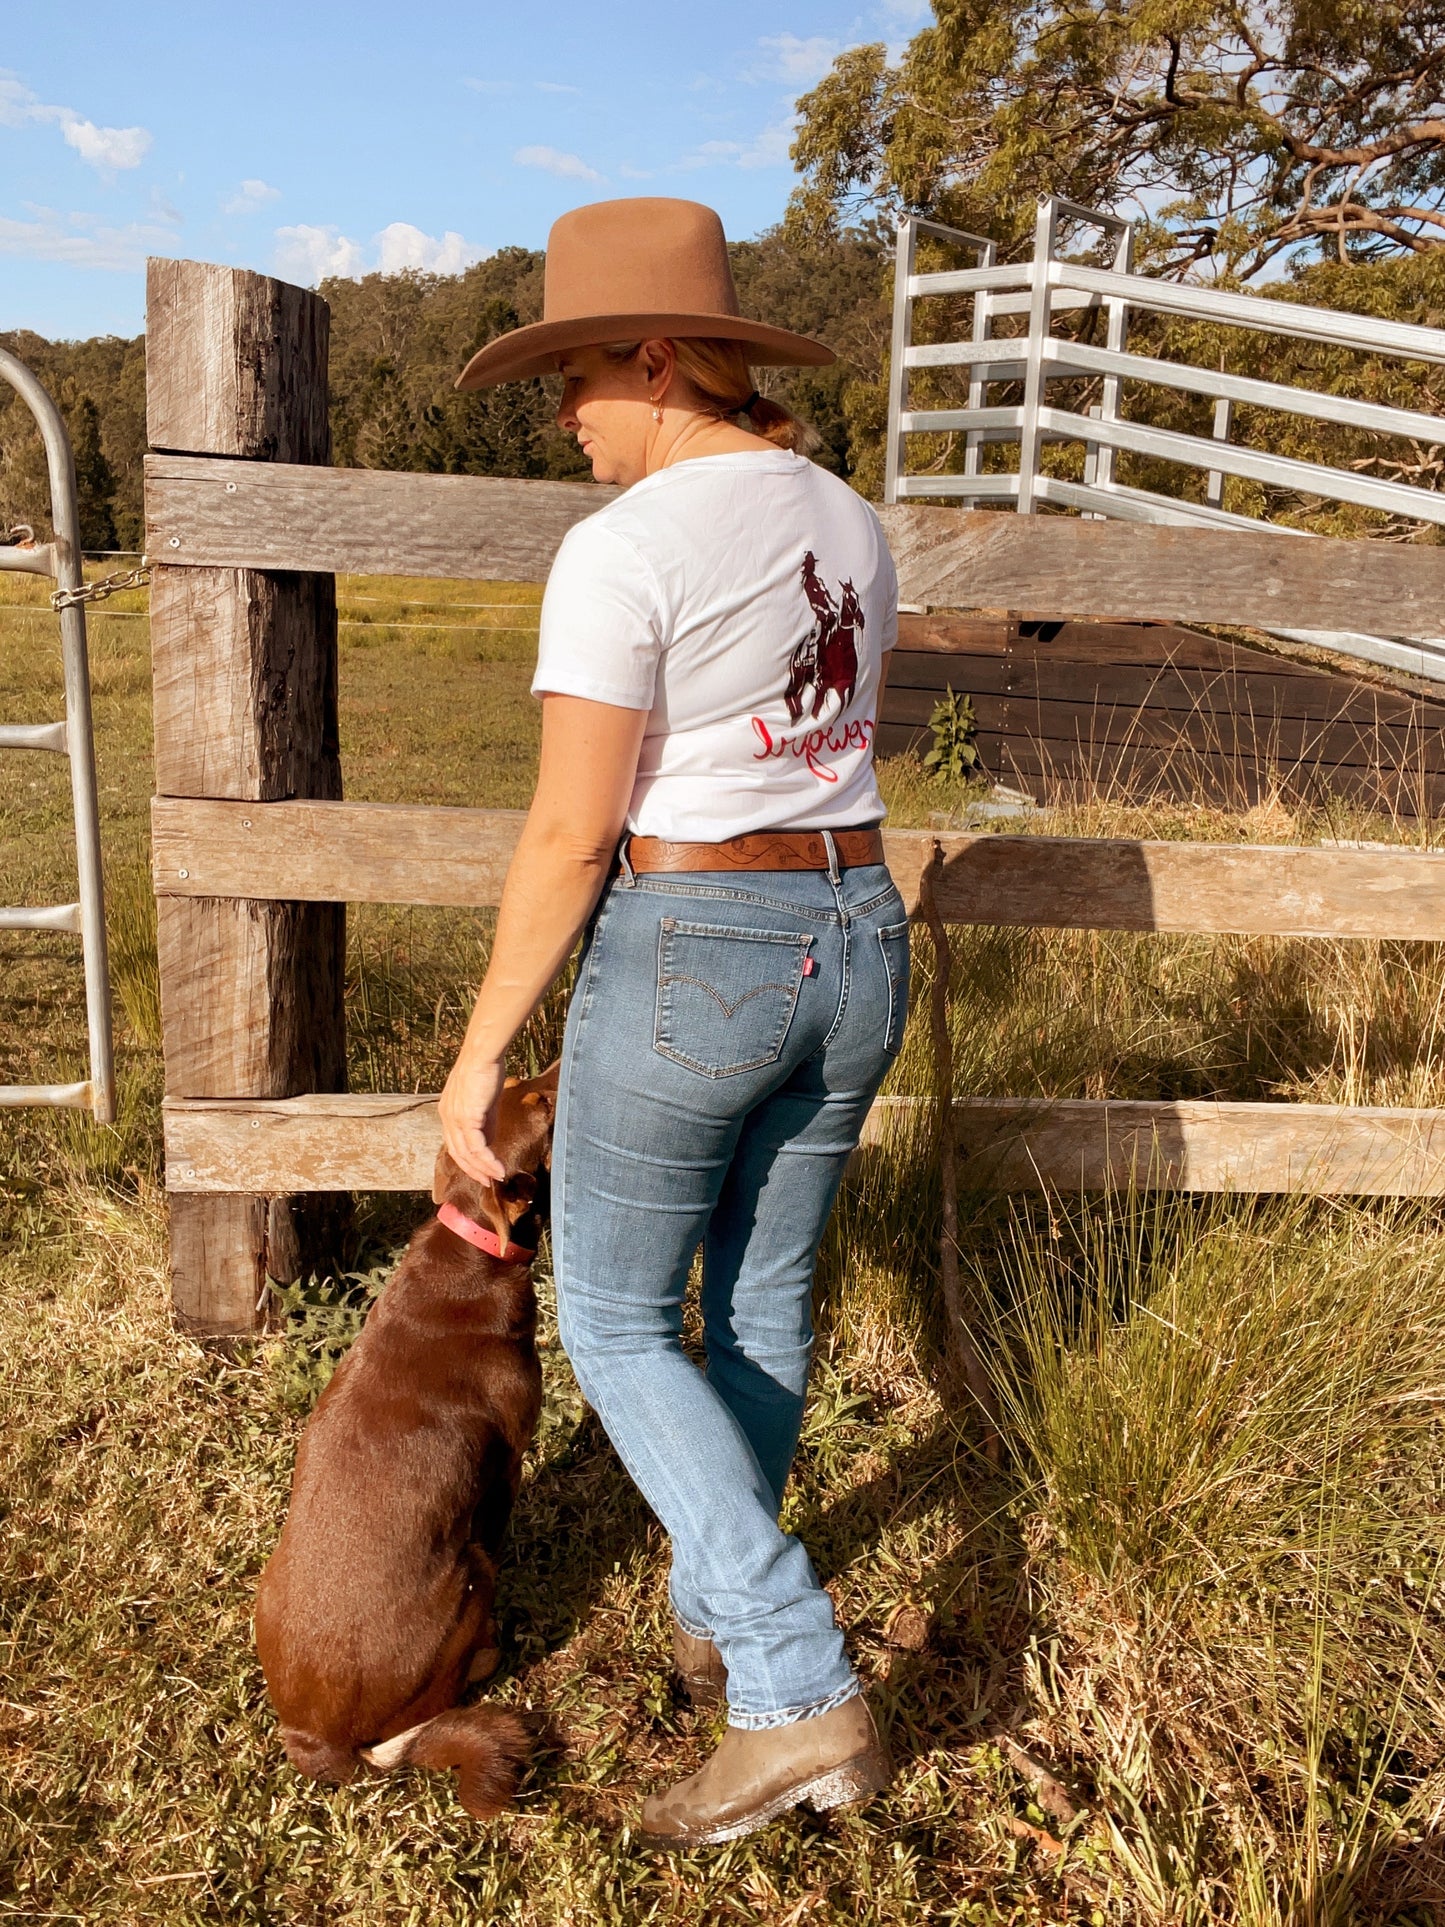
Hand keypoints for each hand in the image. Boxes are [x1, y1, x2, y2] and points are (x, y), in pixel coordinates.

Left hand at [439, 1044, 507, 1182]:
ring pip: (467, 1154)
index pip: (455, 1143)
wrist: (483, 1055)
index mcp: (448, 1113)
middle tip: (488, 1181)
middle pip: (458, 1153)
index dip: (468, 1160)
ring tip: (498, 1177)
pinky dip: (488, 1161)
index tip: (482, 1170)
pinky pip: (477, 1148)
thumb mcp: (484, 1102)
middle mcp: (447, 1118)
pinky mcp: (466, 1119)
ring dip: (483, 1169)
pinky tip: (498, 1168)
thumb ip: (485, 1123)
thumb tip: (489, 1143)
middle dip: (474, 1170)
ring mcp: (454, 1119)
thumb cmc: (485, 1071)